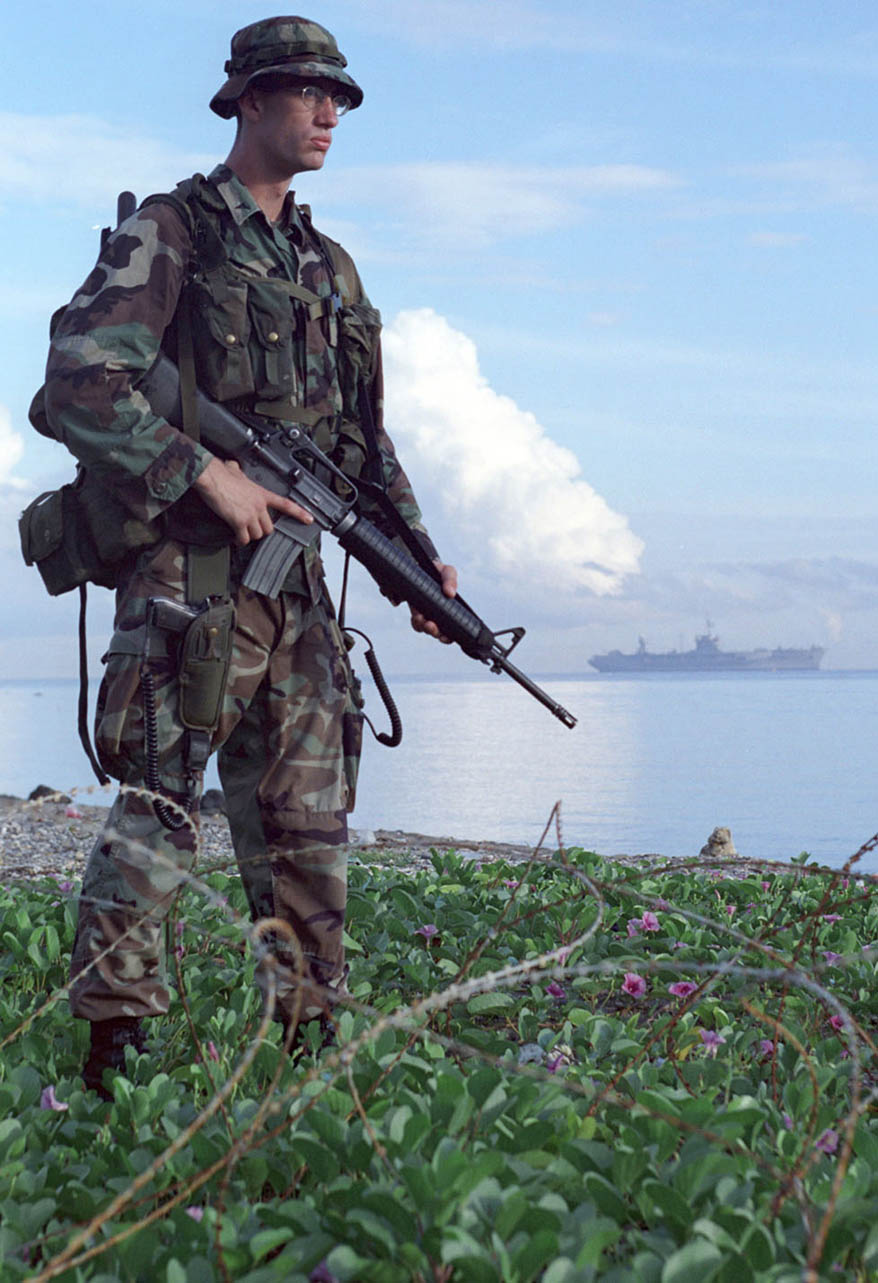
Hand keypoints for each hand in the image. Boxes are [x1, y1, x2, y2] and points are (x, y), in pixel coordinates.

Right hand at [193, 457, 313, 544]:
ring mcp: (250, 515)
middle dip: (261, 530)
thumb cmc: (221, 474)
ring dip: (250, 536)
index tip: (309, 519)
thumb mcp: (235, 470)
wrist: (212, 478)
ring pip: (257, 535)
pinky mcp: (239, 522)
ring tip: (243, 534)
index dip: (299, 513)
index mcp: (261, 494)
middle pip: (269, 527)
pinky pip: (244, 538)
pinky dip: (240, 541)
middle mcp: (259, 506)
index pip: (285, 504)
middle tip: (254, 529)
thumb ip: (238, 471)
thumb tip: (233, 466)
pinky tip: (236, 539)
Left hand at [410, 560, 457, 643]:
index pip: (454, 628)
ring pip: (426, 629)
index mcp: (452, 609)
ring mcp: (428, 614)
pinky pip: (416, 622)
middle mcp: (440, 614)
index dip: (450, 637)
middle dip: (435, 632)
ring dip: (424, 627)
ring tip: (420, 618)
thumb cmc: (439, 572)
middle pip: (439, 633)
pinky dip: (416, 622)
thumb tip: (450, 593)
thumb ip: (451, 580)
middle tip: (431, 625)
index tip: (446, 636)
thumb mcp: (447, 572)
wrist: (421, 567)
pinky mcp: (417, 611)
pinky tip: (417, 616)